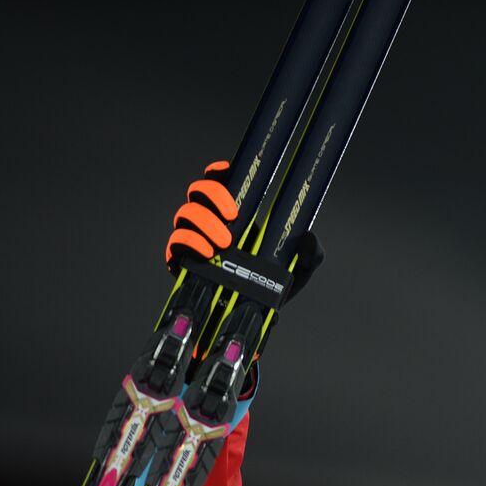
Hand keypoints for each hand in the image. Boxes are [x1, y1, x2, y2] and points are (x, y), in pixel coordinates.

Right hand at [163, 161, 322, 296]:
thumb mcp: (300, 269)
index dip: (218, 172)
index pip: (219, 183)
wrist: (254, 315)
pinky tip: (205, 252)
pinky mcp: (182, 261)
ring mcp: (194, 240)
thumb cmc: (273, 285)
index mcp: (234, 215)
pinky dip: (187, 244)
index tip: (227, 171)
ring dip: (202, 222)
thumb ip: (311, 254)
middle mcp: (210, 222)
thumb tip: (309, 237)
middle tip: (233, 215)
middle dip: (212, 196)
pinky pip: (174, 245)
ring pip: (185, 214)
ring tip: (224, 242)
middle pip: (198, 192)